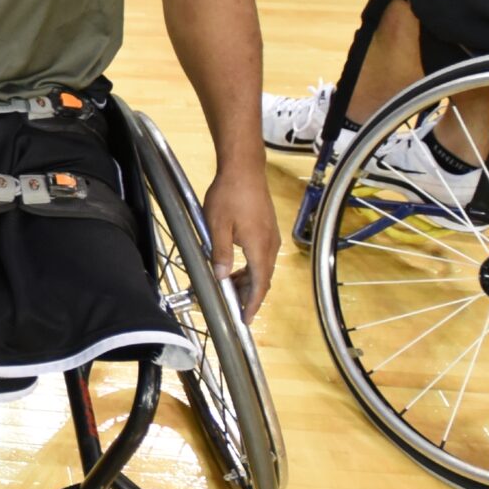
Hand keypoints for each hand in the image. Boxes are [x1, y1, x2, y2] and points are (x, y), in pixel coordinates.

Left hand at [201, 162, 281, 317]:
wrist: (244, 169)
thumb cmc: (229, 194)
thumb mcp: (217, 225)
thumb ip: (220, 253)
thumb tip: (221, 277)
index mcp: (259, 247)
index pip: (260, 284)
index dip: (252, 303)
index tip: (245, 319)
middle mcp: (270, 244)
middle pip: (263, 278)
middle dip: (249, 295)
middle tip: (234, 308)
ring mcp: (271, 235)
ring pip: (262, 267)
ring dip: (248, 280)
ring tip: (230, 288)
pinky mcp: (267, 228)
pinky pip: (261, 255)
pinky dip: (250, 267)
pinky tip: (236, 267)